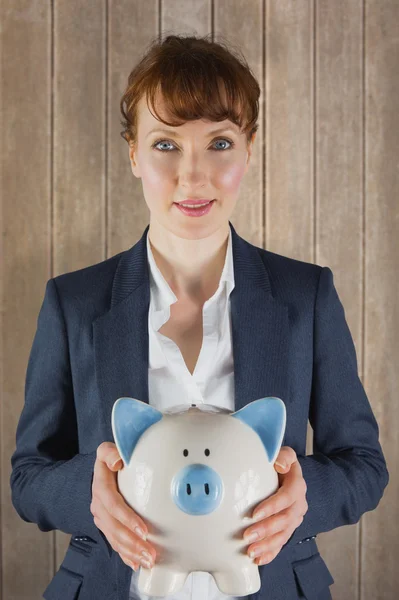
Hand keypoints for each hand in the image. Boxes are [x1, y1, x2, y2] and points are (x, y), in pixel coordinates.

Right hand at [90, 442, 156, 571]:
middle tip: (150, 553)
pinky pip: (114, 543)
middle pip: (114, 528)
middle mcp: (99, 505)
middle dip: (132, 543)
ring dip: (131, 552)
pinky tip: (135, 564)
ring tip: (147, 561)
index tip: (144, 529)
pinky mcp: (106, 526)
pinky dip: (125, 555)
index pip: (113, 505)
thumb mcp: (106, 451)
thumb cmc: (109, 461)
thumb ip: (110, 452)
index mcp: (101, 487)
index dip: (127, 518)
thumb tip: (117, 460)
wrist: (97, 472)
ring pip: (114, 539)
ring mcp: (101, 518)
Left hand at [242, 446, 307, 565]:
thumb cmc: (282, 464)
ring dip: (267, 545)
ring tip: (250, 552)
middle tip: (247, 537)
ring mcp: (295, 518)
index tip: (254, 514)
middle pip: (284, 520)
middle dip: (266, 530)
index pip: (287, 497)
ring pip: (283, 535)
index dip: (272, 507)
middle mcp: (299, 504)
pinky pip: (281, 543)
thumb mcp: (285, 454)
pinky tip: (259, 560)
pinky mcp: (289, 528)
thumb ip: (284, 456)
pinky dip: (271, 553)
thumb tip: (279, 464)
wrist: (289, 474)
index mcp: (297, 485)